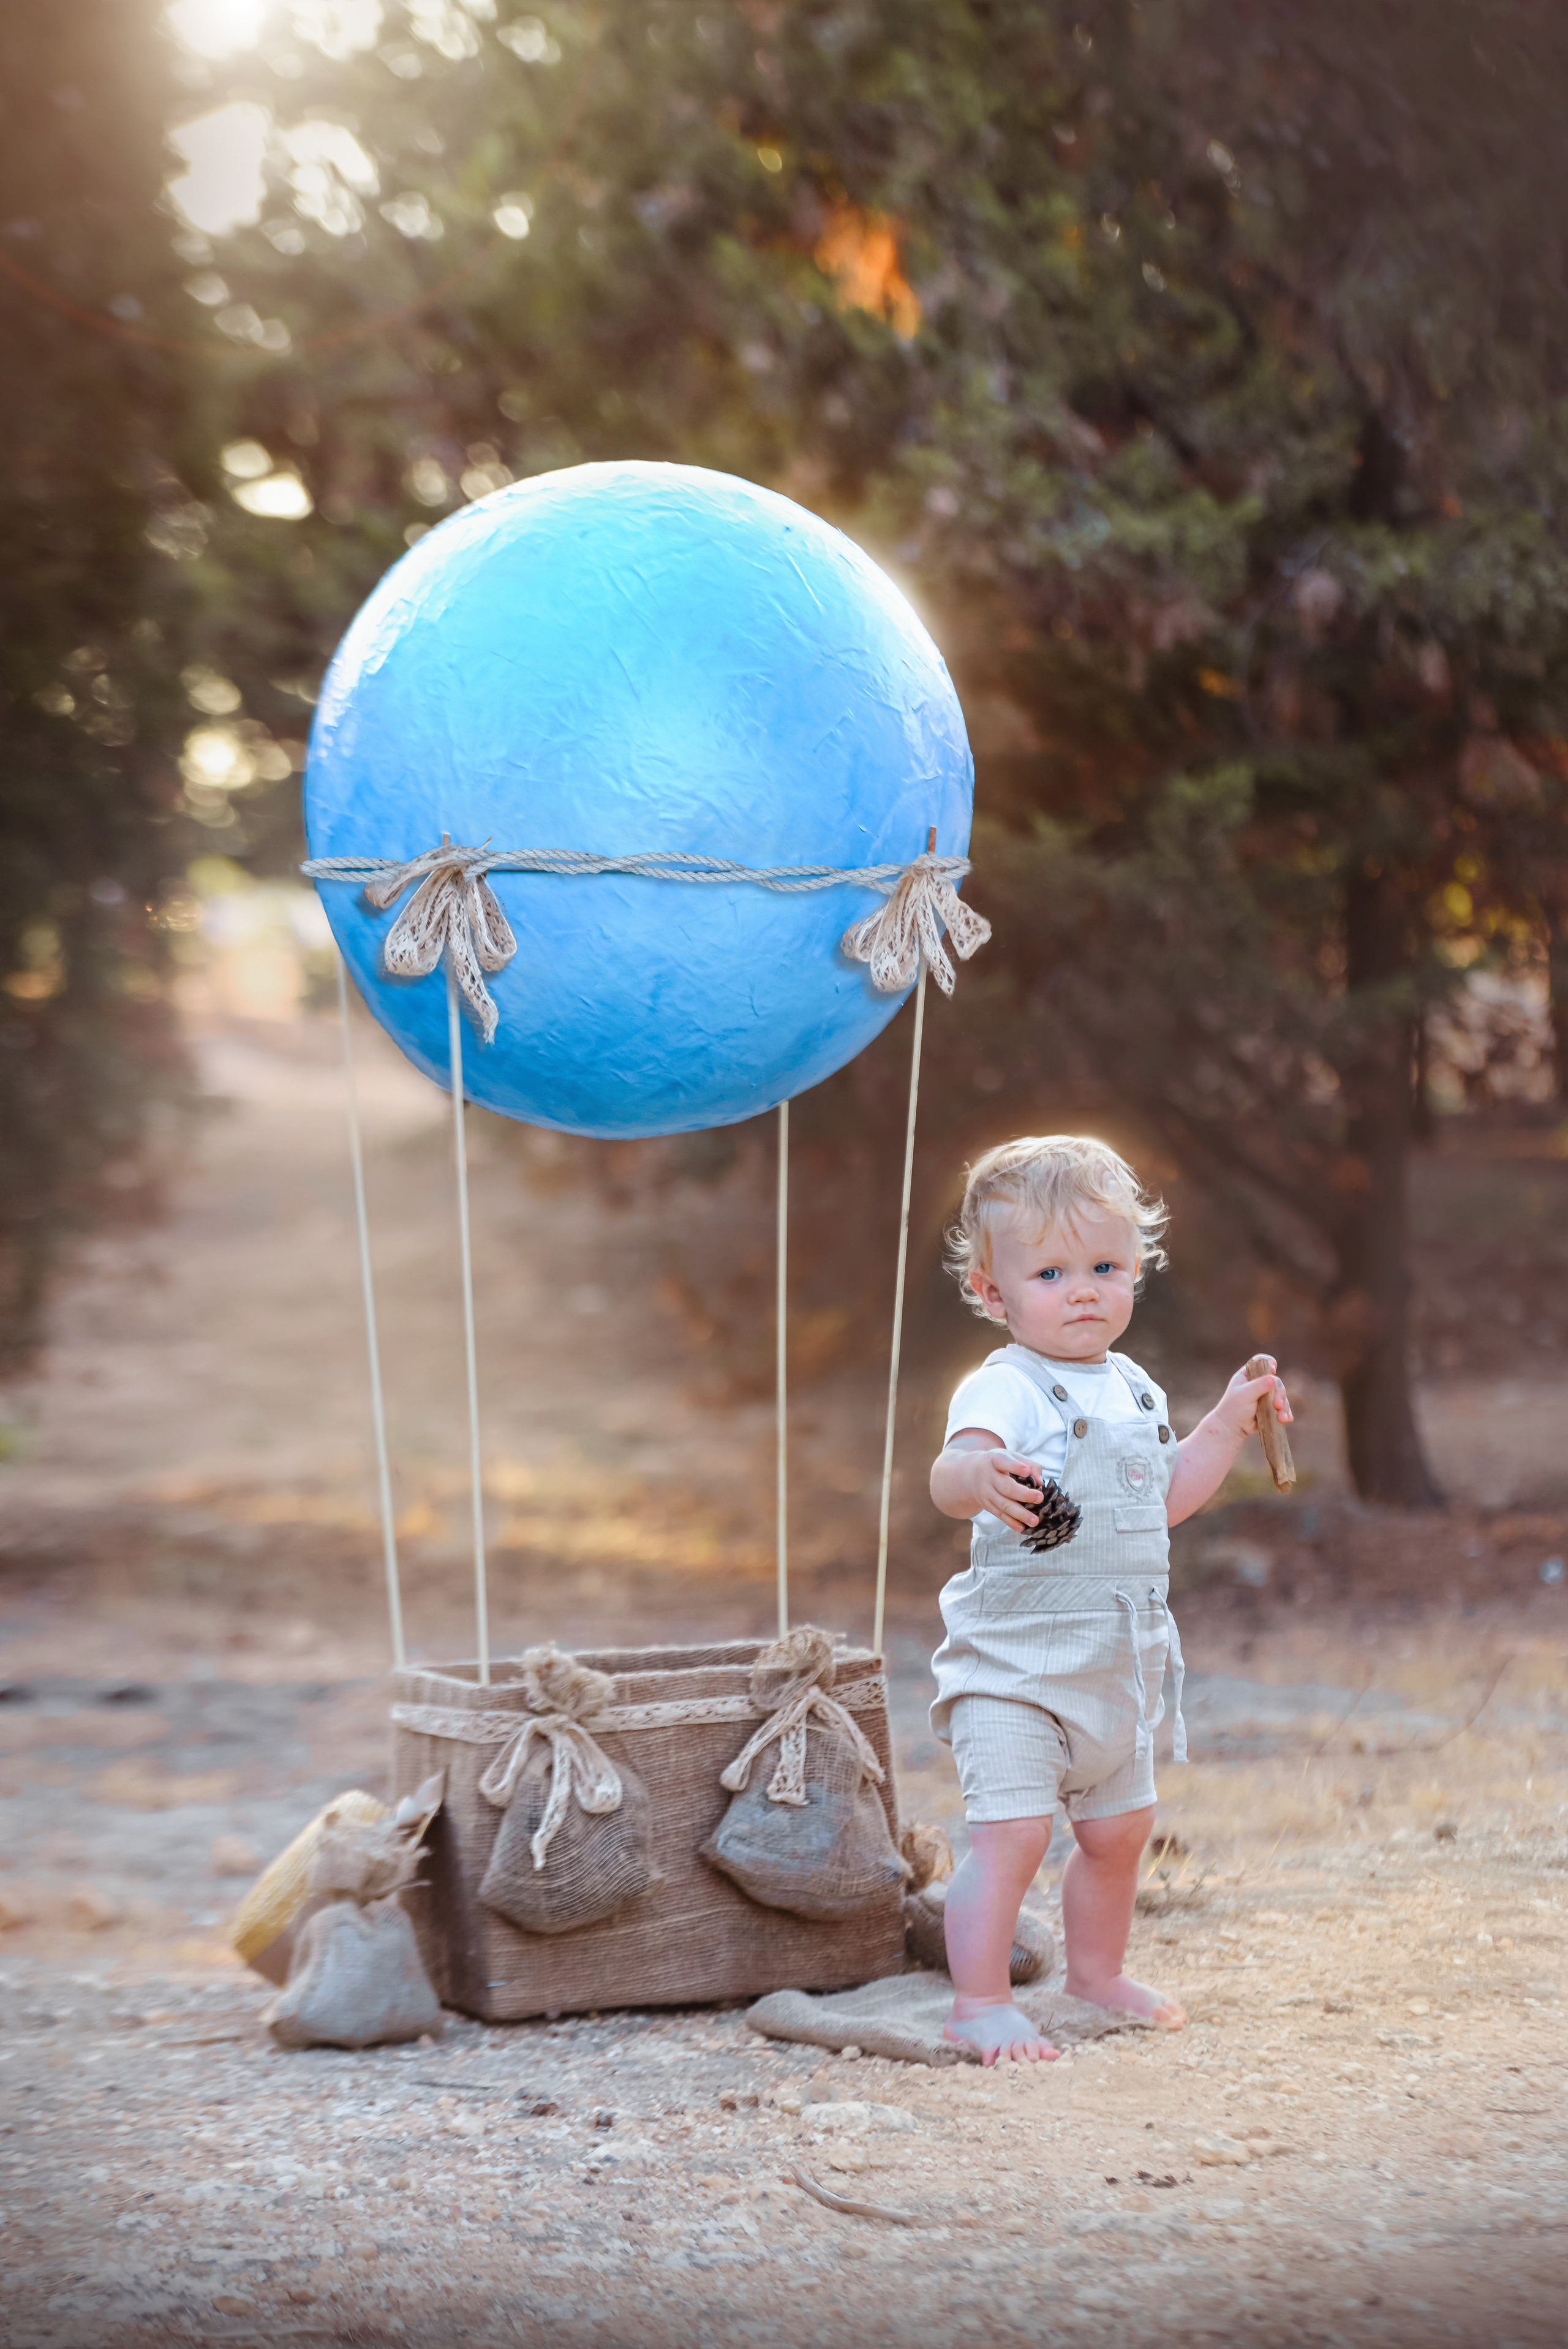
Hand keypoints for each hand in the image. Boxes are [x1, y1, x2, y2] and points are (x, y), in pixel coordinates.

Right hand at [931, 1440, 1045, 1528]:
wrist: (968, 1475)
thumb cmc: (997, 1464)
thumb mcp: (1010, 1456)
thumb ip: (1029, 1464)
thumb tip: (1040, 1481)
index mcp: (994, 1460)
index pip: (1003, 1462)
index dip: (1014, 1466)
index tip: (1027, 1471)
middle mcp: (988, 1477)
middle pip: (1006, 1487)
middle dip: (1023, 1494)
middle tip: (1039, 1498)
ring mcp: (986, 1493)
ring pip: (1003, 1504)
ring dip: (1020, 1514)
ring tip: (1035, 1521)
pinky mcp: (987, 1505)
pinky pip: (999, 1515)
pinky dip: (1011, 1522)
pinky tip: (1022, 1527)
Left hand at [1214, 1356, 1293, 1441]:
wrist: (1232, 1428)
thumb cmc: (1233, 1409)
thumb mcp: (1244, 1395)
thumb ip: (1258, 1386)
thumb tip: (1273, 1378)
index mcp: (1248, 1375)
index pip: (1261, 1362)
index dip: (1269, 1363)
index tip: (1273, 1370)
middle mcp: (1258, 1383)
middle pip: (1276, 1382)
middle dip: (1279, 1394)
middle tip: (1277, 1405)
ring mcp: (1266, 1396)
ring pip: (1281, 1395)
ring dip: (1284, 1406)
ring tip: (1282, 1418)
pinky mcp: (1271, 1408)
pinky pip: (1283, 1407)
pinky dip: (1286, 1412)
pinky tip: (1286, 1419)